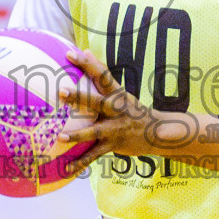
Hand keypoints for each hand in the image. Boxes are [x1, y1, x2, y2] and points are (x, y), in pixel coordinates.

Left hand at [58, 48, 215, 173]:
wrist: (157, 133)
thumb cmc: (131, 109)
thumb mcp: (119, 91)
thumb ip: (100, 74)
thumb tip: (86, 50)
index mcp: (117, 94)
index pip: (101, 75)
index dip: (87, 63)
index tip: (70, 53)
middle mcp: (117, 110)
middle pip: (96, 102)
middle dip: (79, 97)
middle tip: (61, 92)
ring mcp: (116, 128)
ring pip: (95, 131)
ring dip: (78, 135)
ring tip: (61, 136)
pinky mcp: (114, 145)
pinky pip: (95, 155)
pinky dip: (81, 162)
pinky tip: (67, 168)